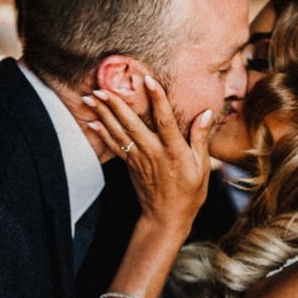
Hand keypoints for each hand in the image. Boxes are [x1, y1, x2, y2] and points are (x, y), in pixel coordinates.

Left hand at [83, 75, 212, 238]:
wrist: (167, 217)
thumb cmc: (189, 192)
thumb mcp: (202, 166)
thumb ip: (200, 138)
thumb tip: (205, 112)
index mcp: (174, 151)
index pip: (165, 120)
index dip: (157, 99)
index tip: (148, 79)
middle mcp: (153, 152)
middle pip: (132, 124)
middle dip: (116, 104)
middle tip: (102, 87)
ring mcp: (139, 159)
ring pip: (119, 132)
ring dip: (104, 114)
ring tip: (91, 97)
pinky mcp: (130, 164)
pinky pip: (114, 146)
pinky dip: (102, 133)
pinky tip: (92, 121)